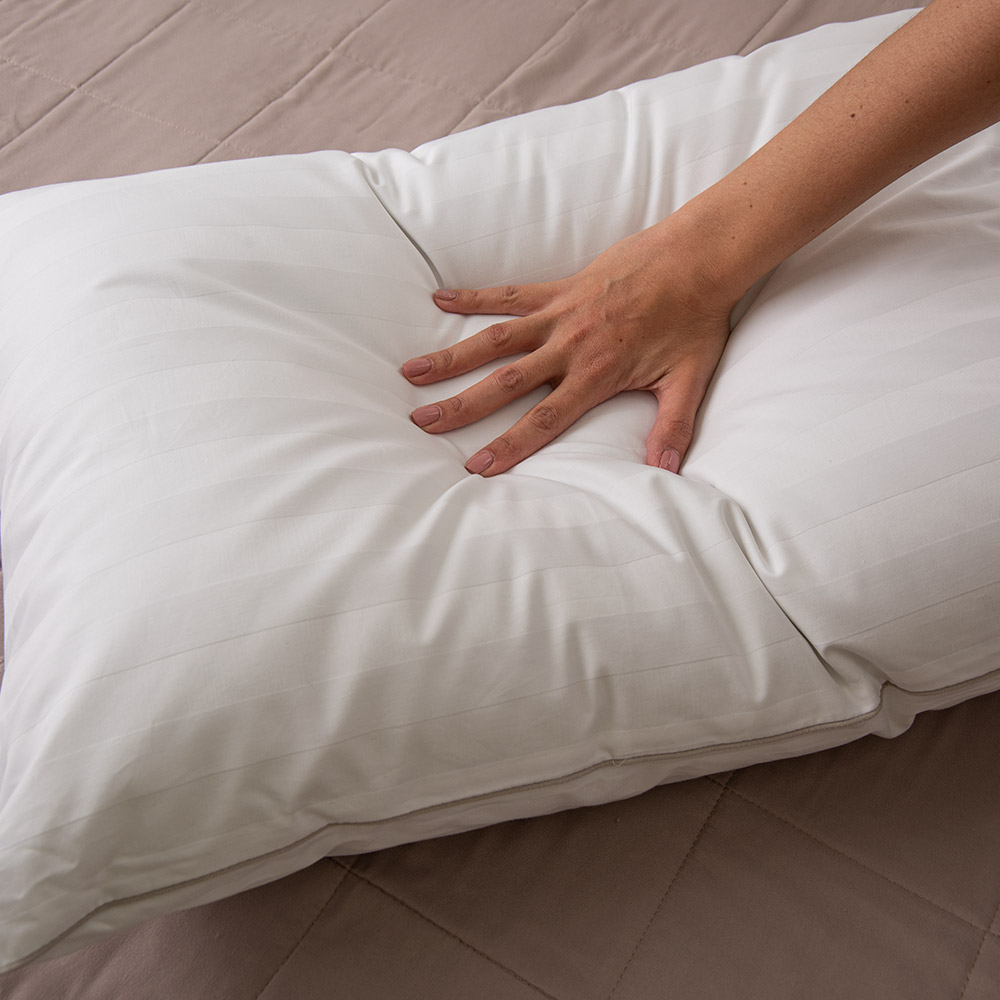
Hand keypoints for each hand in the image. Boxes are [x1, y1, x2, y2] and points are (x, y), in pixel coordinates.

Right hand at [401, 223, 734, 475]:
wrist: (698, 257)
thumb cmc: (695, 319)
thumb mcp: (690, 379)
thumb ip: (673, 427)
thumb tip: (666, 471)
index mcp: (597, 374)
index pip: (544, 420)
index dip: (508, 445)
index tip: (475, 466)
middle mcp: (569, 346)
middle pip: (505, 382)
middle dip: (461, 406)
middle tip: (421, 422)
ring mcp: (560, 313)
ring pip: (495, 338)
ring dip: (452, 356)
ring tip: (413, 371)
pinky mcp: (560, 287)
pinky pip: (509, 293)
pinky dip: (473, 296)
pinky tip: (439, 298)